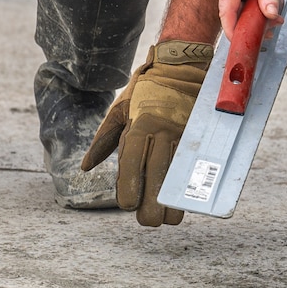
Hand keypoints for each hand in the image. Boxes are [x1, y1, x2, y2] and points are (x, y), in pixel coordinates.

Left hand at [81, 41, 212, 226]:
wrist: (183, 67)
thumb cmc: (146, 90)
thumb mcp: (120, 109)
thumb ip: (103, 140)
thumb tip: (85, 168)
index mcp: (140, 125)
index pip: (131, 164)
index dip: (129, 189)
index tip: (126, 205)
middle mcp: (162, 132)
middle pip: (156, 177)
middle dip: (151, 206)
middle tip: (147, 220)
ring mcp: (184, 136)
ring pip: (179, 177)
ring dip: (173, 203)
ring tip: (166, 218)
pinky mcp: (201, 138)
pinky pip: (195, 169)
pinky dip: (189, 188)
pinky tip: (185, 202)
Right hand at [219, 0, 286, 35]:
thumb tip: (270, 15)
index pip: (226, 10)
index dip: (232, 30)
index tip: (241, 44)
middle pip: (235, 10)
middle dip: (252, 23)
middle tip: (272, 30)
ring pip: (244, 4)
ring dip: (259, 13)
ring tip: (278, 16)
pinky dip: (262, 1)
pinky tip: (275, 3)